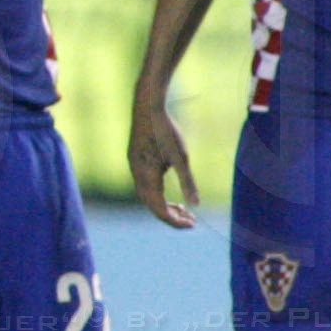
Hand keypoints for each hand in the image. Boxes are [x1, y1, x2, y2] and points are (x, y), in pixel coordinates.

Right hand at [130, 95, 199, 228]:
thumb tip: (197, 205)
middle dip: (171, 216)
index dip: (175, 221)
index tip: (193, 224)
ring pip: (147, 197)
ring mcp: (134, 168)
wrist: (147, 106)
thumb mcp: (181, 157)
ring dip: (164, 205)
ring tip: (183, 208)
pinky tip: (169, 190)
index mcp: (147, 177)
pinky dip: (158, 194)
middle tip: (191, 220)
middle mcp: (137, 175)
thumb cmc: (166, 131)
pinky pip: (144, 186)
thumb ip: (188, 182)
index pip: (159, 210)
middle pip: (152, 206)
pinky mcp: (135, 160)